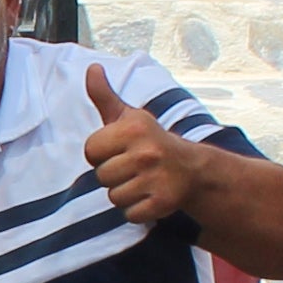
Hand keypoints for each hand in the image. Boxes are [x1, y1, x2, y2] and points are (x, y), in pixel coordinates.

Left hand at [74, 63, 202, 229]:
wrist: (192, 169)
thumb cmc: (150, 141)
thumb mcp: (129, 117)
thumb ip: (105, 96)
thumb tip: (91, 67)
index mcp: (134, 129)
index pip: (90, 151)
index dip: (101, 154)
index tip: (119, 151)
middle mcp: (147, 152)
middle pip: (101, 177)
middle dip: (113, 175)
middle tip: (133, 168)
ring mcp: (157, 178)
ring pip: (114, 197)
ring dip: (125, 193)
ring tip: (141, 181)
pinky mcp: (163, 202)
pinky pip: (130, 214)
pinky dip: (137, 210)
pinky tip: (150, 195)